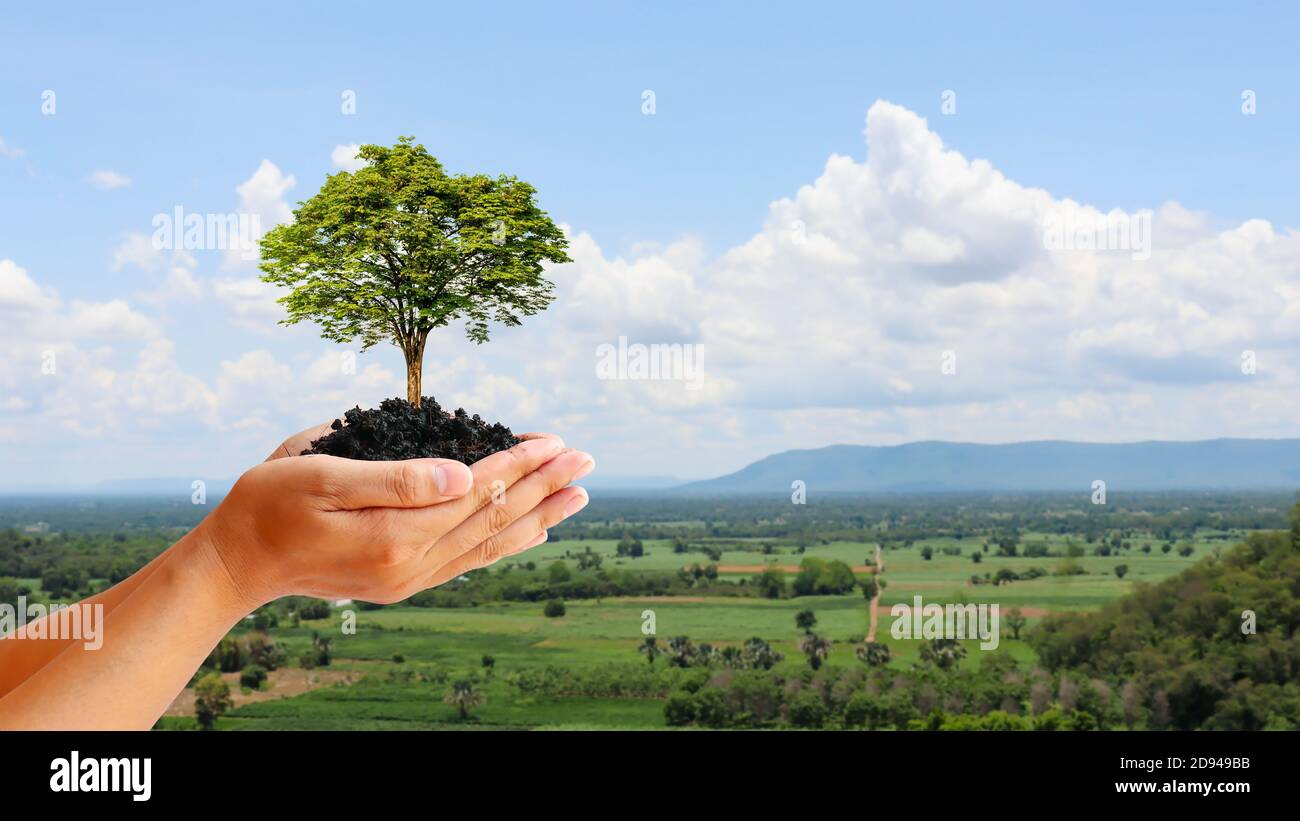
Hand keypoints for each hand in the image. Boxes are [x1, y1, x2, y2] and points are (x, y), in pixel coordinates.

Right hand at [198, 430, 593, 607]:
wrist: (238, 561)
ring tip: (578, 496)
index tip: (557, 441)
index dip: (520, 463)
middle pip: (495, 519)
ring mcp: (410, 579)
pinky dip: (506, 542)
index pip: (478, 492)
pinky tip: (531, 530)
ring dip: (538, 516)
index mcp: (396, 534)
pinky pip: (470, 562)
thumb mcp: (323, 475)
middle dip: (544, 485)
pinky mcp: (404, 581)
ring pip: (490, 545)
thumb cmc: (270, 503)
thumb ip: (397, 477)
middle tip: (586, 460)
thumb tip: (465, 475)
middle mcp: (412, 564)